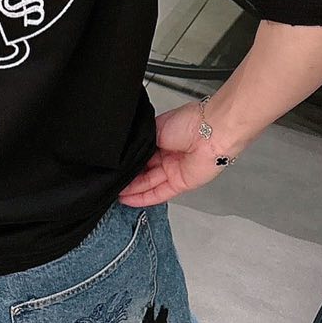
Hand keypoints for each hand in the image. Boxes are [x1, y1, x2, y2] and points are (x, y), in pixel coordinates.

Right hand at [118, 100, 236, 206]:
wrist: (211, 132)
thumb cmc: (189, 122)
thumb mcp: (155, 129)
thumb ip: (141, 145)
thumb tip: (127, 154)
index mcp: (162, 138)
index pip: (140, 155)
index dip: (127, 163)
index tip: (113, 168)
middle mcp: (168, 155)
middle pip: (144, 171)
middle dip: (128, 178)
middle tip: (110, 182)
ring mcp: (174, 170)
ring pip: (149, 184)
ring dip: (132, 190)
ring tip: (115, 193)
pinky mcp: (181, 183)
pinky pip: (159, 193)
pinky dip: (143, 198)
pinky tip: (129, 200)